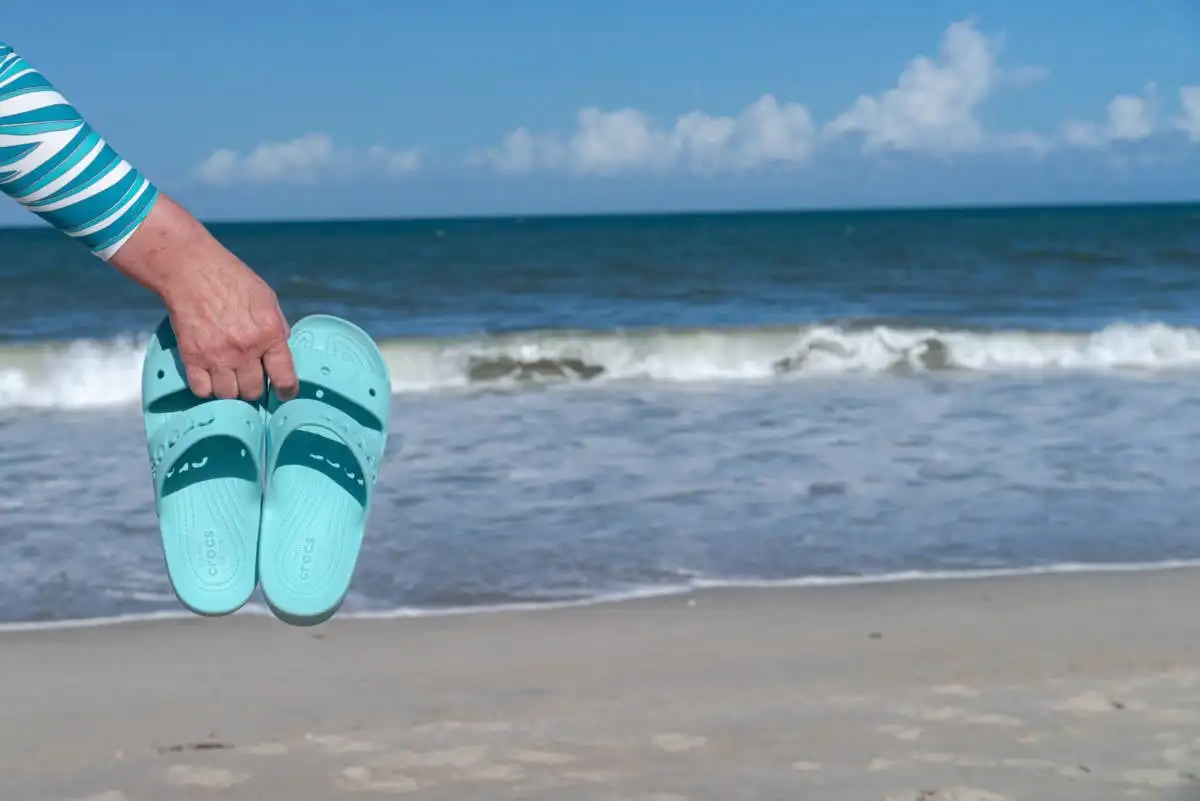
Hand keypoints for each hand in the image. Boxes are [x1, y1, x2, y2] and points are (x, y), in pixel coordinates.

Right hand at [162, 254, 298, 401]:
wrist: (191, 269)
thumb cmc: (232, 279)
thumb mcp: (267, 300)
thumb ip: (277, 328)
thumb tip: (281, 353)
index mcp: (269, 334)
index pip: (284, 378)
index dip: (286, 391)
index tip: (283, 393)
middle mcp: (245, 350)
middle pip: (254, 391)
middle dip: (255, 389)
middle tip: (251, 379)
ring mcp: (217, 356)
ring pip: (229, 395)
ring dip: (231, 391)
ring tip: (230, 378)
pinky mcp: (192, 357)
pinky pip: (202, 390)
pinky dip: (207, 388)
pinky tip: (211, 378)